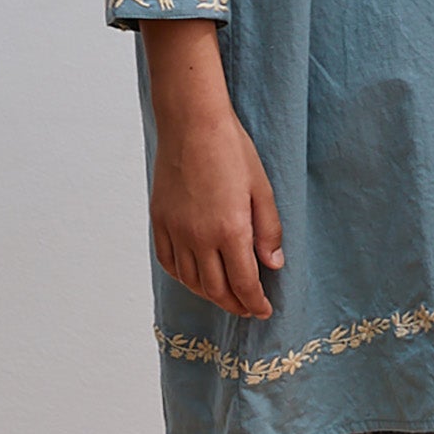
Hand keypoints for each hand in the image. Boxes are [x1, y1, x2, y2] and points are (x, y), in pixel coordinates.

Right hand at [143, 21, 284, 318]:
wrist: (192, 123)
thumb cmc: (231, 150)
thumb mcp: (262, 189)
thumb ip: (269, 231)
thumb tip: (273, 265)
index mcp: (230, 230)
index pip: (244, 283)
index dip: (255, 303)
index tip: (264, 310)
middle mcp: (199, 237)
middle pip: (216, 289)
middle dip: (235, 304)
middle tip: (249, 308)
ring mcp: (176, 231)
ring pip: (191, 281)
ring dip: (210, 295)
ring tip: (226, 295)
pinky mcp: (160, 221)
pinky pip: (169, 262)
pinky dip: (183, 277)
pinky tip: (195, 277)